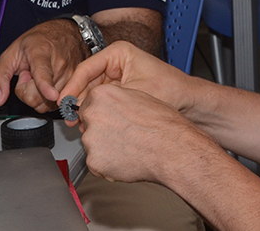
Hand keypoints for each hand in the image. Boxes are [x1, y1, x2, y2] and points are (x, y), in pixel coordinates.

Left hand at [0, 18, 84, 111]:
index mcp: (41, 54)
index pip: (43, 74)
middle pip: (38, 98)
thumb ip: (0, 75)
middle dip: (27, 91)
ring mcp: (71, 77)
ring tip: (40, 76)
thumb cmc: (41, 40)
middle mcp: (60, 66)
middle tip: (29, 74)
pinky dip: (49, 98)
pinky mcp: (76, 86)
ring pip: (47, 105)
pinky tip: (49, 83)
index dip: (46, 86)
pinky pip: (56, 105)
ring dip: (39, 95)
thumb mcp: (12, 52)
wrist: (66, 32)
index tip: (51, 94)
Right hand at [59, 41, 192, 116]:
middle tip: (69, 117)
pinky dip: (96, 113)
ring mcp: (117, 78)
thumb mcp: (135, 92)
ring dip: (85, 109)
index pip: (86, 68)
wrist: (190, 103)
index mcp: (118, 53)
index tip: (63, 101)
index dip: (72, 87)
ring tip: (79, 124)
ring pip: (92, 94)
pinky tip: (91, 124)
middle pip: (86, 82)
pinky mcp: (120, 92)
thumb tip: (80, 108)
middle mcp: (115, 63)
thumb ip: (107, 100)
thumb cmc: (172, 90)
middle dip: (77, 101)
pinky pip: (101, 102)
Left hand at [77, 83, 213, 185]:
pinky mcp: (94, 162)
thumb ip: (116, 101)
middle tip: (123, 136)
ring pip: (93, 146)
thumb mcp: (138, 98)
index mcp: (102, 95)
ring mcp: (91, 139)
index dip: (102, 115)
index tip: (111, 121)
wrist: (171, 147)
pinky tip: (126, 159)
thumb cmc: (162, 124)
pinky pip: (96, 164)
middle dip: (102, 131)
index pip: (88, 104)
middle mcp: (93, 114)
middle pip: (89, 125)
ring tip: (128, 148)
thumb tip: (110, 107)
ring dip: (105, 149)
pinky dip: (108, 165)